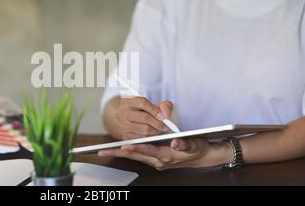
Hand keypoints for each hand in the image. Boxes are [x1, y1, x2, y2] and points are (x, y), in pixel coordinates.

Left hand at [98, 138, 231, 168]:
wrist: (201, 157)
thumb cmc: (197, 148)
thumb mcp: (194, 145)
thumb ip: (184, 144)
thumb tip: (175, 143)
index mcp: (166, 156)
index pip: (148, 151)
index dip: (136, 148)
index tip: (124, 146)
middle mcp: (158, 160)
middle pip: (135, 155)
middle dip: (118, 153)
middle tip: (103, 151)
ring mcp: (155, 161)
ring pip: (134, 156)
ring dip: (119, 153)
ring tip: (104, 150)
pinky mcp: (154, 159)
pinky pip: (138, 155)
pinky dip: (127, 152)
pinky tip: (117, 149)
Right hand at [116, 97, 174, 139]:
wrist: (126, 119)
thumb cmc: (142, 111)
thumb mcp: (152, 105)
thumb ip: (164, 106)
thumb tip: (167, 115)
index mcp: (128, 102)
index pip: (142, 103)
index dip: (155, 110)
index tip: (163, 116)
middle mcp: (123, 113)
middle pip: (144, 117)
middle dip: (158, 122)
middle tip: (165, 126)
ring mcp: (123, 125)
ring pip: (144, 130)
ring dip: (155, 131)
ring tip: (159, 129)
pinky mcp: (125, 136)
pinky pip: (142, 139)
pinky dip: (150, 137)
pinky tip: (152, 134)